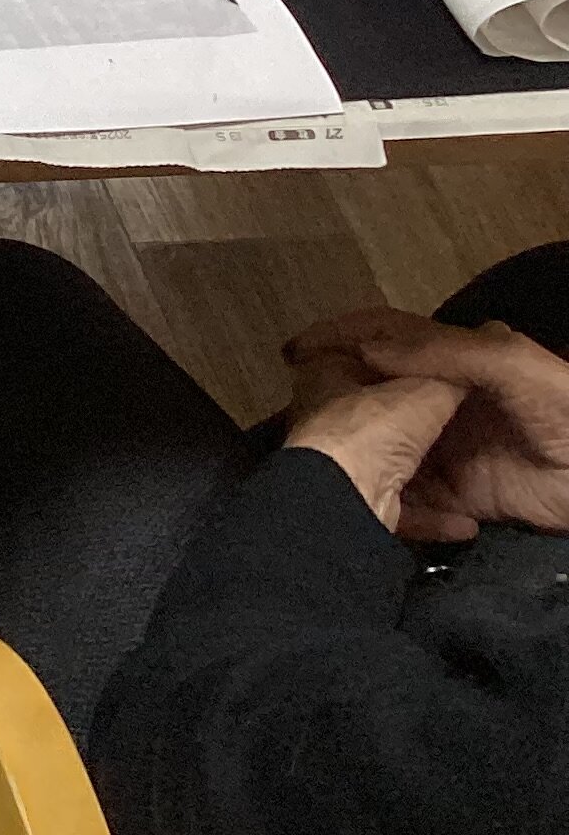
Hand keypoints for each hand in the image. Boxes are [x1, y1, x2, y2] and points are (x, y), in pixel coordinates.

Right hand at [293, 307, 568, 538]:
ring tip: (320, 457)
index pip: (384, 336)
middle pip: (372, 389)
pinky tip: (372, 497)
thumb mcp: (513, 365)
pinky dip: (388, 498)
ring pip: (379, 442)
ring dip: (352, 448)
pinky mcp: (454, 494)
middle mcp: (441, 398)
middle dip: (331, 395)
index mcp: (455, 357)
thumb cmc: (565, 412)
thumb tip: (365, 351)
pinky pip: (406, 495)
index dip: (338, 336)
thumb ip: (444, 352)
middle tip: (293, 410)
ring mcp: (444, 446)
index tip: (293, 353)